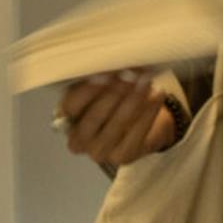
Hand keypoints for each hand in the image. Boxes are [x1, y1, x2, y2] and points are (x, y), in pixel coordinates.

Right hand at [57, 70, 174, 166]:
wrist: (134, 122)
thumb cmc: (110, 100)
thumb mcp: (97, 88)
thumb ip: (98, 78)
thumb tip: (112, 64)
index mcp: (65, 119)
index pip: (71, 105)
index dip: (88, 90)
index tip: (106, 74)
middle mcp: (77, 141)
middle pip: (95, 116)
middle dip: (114, 92)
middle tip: (130, 75)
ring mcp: (99, 153)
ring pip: (118, 123)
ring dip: (134, 99)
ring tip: (145, 81)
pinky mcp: (122, 157)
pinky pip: (137, 132)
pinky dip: (149, 111)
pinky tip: (157, 95)